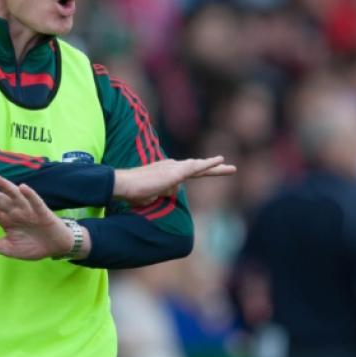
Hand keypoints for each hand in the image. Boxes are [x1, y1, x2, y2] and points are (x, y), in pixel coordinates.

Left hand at [0, 175, 86, 259]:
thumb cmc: (32, 245)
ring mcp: (28, 210)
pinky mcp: (42, 212)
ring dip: (6, 187)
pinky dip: (30, 195)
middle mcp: (15, 212)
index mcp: (5, 220)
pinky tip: (23, 187)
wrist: (56, 247)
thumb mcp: (8, 248)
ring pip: (15, 196)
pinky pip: (36, 202)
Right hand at [113, 156, 235, 205]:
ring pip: (199, 167)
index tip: (207, 172)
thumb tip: (172, 192)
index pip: (187, 172)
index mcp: (166, 172)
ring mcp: (173, 168)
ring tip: (231, 168)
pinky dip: (208, 164)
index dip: (198, 172)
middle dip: (213, 169)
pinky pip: (196, 167)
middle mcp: (171, 166)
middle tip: (229, 167)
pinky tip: (221, 160)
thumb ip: (162, 192)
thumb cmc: (132, 192)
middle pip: (197, 167)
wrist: (124, 185)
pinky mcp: (175, 172)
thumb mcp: (150, 196)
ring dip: (216, 168)